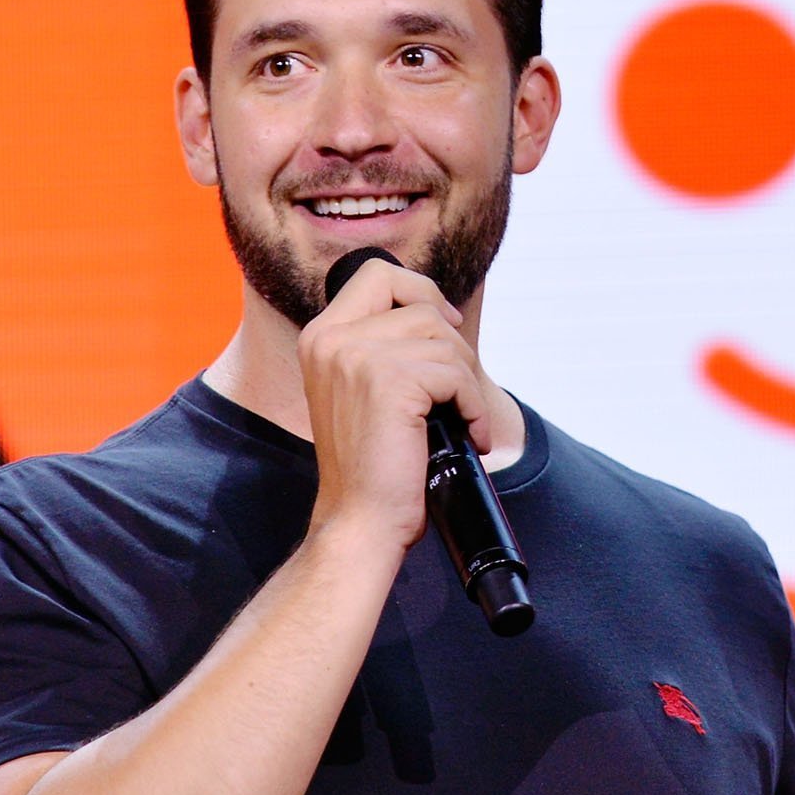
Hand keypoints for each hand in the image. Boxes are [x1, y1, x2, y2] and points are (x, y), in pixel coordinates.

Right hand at [298, 259, 493, 553]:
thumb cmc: (372, 465)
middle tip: (459, 392)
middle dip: (453, 347)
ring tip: (462, 420)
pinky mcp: (390, 381)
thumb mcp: (365, 391)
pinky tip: (468, 433)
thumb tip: (441, 315)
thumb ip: (385, 347)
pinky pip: (456, 374)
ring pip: (444, 340)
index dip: (420, 291)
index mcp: (320, 337)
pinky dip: (474, 405)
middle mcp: (331, 338)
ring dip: (466, 383)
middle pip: (420, 305)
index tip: (445, 326)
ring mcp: (357, 356)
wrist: (361, 520)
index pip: (377, 274)